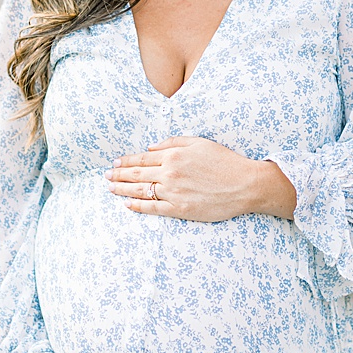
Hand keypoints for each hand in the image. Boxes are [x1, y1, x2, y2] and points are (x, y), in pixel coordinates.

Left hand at [106, 136, 296, 221]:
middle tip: (106, 177)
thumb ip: (173, 142)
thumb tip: (150, 147)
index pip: (142, 158)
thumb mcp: (199, 142)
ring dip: (123, 190)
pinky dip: (138, 207)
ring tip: (111, 189)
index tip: (115, 163)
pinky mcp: (181, 210)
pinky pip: (154, 208)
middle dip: (118, 175)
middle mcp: (170, 174)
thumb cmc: (225, 161)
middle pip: (137, 174)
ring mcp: (174, 193)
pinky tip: (128, 205)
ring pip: (141, 191)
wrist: (246, 184)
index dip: (126, 161)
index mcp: (173, 155)